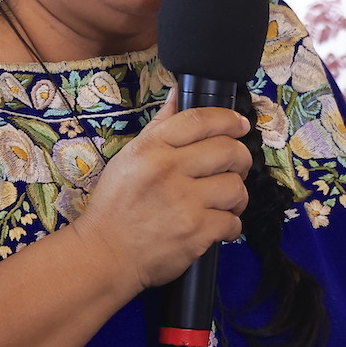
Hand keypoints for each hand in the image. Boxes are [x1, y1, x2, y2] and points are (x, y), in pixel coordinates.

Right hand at [75, 99, 252, 290]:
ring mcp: (184, 203)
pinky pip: (233, 222)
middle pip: (228, 150)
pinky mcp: (196, 233)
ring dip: (236, 195)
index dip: (227, 118)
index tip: (239, 124)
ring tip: (224, 201)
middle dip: (240, 158)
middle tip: (235, 167)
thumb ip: (159, 126)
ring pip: (236, 187)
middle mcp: (168, 171)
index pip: (200, 120)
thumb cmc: (116, 205)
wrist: (105, 254)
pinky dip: (230, 225)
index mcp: (151, 149)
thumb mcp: (129, 157)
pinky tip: (216, 225)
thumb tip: (178, 92)